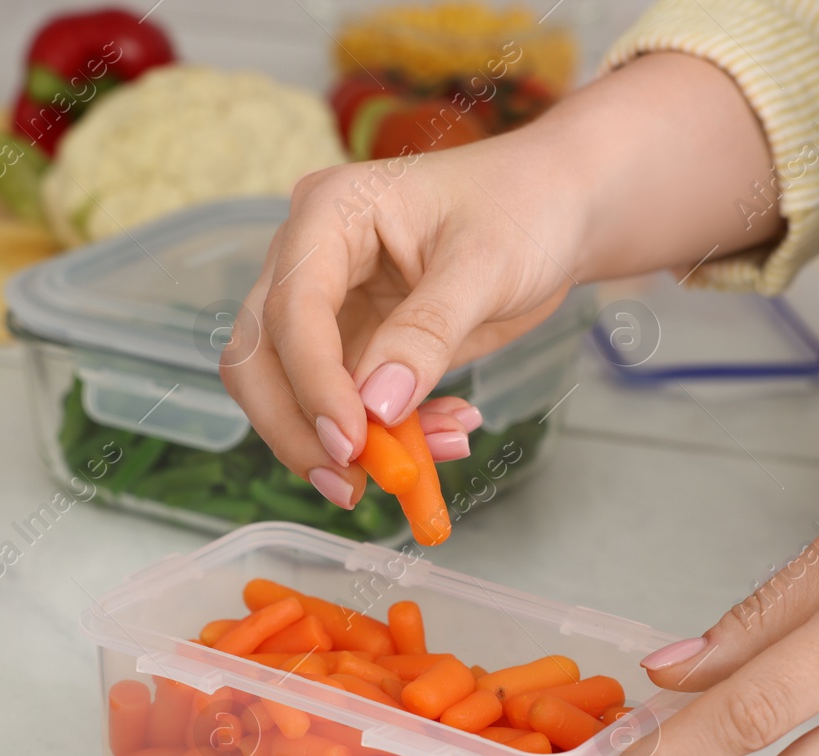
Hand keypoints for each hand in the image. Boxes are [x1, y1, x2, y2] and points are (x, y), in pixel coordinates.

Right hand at [219, 54, 781, 508]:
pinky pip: (351, 409)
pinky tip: (445, 436)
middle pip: (261, 357)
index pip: (291, 309)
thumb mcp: (487, 265)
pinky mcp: (355, 346)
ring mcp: (328, 306)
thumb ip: (427, 334)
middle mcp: (310, 258)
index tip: (350, 444)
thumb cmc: (524, 207)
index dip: (313, 383)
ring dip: (349, 443)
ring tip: (420, 468)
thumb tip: (376, 408)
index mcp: (329, 212)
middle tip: (350, 485)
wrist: (557, 210)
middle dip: (299, 427)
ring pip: (295, 394)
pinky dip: (389, 437)